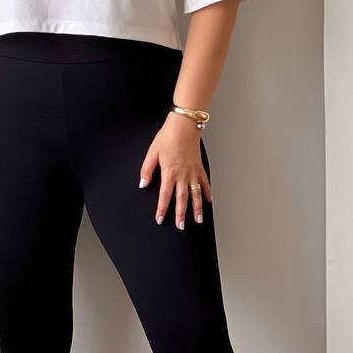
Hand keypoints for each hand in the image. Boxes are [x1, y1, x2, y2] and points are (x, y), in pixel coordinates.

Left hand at [138, 112, 211, 228]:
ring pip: (196, 194)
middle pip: (182, 199)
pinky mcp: (199, 167)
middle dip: (181, 214)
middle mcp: (182, 175)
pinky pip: (204, 182)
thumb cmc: (168, 137)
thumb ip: (147, 169)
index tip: (160, 219)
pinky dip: (207, 192)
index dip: (162, 209)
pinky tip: (209, 201)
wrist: (184, 126)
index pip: (164, 196)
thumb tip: (143, 184)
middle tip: (181, 227)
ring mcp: (192, 172)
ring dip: (197, 208)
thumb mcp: (152, 152)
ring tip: (198, 220)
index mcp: (169, 173)